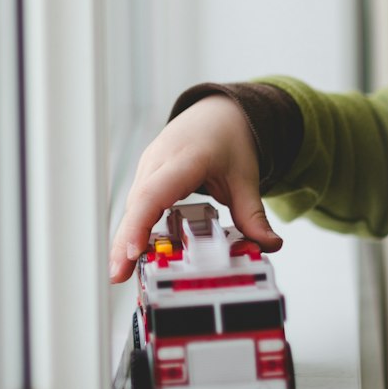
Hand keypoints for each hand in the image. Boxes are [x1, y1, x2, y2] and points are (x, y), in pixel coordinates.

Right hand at [108, 96, 281, 282]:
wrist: (218, 113)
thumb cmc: (228, 138)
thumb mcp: (244, 176)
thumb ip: (253, 213)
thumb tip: (269, 244)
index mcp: (184, 158)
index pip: (154, 193)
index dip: (140, 223)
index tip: (133, 251)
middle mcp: (159, 161)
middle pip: (136, 204)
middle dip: (123, 240)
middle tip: (118, 275)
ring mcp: (149, 167)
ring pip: (132, 206)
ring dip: (125, 237)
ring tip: (122, 272)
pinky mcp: (147, 176)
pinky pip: (137, 204)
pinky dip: (133, 228)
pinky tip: (133, 253)